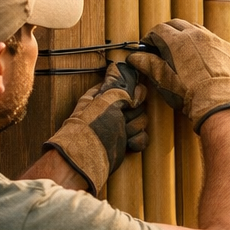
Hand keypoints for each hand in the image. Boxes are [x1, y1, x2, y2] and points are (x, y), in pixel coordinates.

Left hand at [43, 62, 148, 193]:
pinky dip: (137, 140)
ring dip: (135, 127)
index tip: (132, 99)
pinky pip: (141, 136)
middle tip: (123, 118)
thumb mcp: (106, 101)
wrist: (88, 160)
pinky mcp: (125, 142)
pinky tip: (129, 144)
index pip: (125, 86)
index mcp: (103, 96)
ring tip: (123, 133)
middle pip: (137, 104)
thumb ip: (120, 86)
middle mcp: (111, 110)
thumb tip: (125, 69)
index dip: (132, 92)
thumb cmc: (92, 128)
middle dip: (134, 113)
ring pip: (141, 120)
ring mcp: (118, 127)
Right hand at [127, 18, 229, 131]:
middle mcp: (196, 34)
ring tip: (180, 49)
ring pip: (195, 28)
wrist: (220, 102)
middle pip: (176, 24)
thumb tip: (135, 57)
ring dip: (185, 34)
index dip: (150, 37)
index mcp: (177, 41)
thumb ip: (148, 64)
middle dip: (166, 32)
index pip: (158, 29)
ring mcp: (213, 39)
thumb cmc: (190, 93)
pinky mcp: (226, 47)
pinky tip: (200, 55)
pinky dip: (202, 42)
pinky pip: (211, 38)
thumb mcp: (164, 80)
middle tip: (161, 45)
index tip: (147, 46)